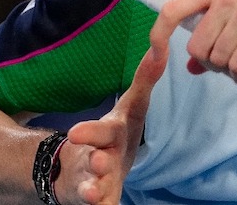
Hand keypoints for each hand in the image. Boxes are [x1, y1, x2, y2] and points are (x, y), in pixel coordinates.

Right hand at [60, 46, 166, 203]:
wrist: (79, 169)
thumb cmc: (113, 135)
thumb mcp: (130, 108)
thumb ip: (145, 80)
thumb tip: (162, 46)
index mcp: (107, 135)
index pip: (100, 131)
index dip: (89, 132)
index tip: (74, 133)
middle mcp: (97, 157)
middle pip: (93, 159)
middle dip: (94, 160)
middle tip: (96, 161)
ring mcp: (94, 181)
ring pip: (91, 186)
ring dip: (92, 189)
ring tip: (93, 193)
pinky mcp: (97, 201)